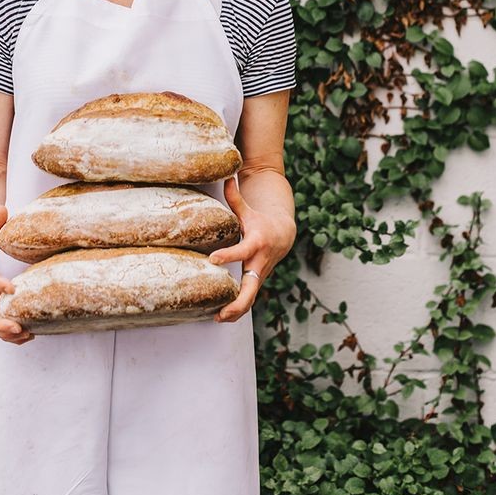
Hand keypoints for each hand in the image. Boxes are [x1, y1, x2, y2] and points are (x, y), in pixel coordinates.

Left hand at [209, 176, 295, 323]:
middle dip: (237, 302)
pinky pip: (248, 299)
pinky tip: (221, 315)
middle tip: (220, 312)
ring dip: (235, 311)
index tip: (212, 260)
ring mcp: (259, 276)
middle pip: (250, 288)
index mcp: (256, 243)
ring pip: (250, 299)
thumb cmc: (260, 221)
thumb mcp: (248, 210)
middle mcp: (259, 263)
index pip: (242, 251)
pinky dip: (237, 308)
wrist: (283, 234)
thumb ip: (235, 198)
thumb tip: (226, 176)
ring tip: (217, 317)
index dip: (228, 255)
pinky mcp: (257, 282)